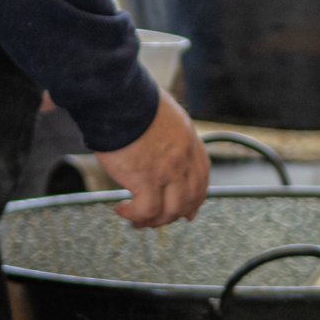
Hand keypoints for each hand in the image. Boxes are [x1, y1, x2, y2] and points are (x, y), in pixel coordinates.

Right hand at [95, 87, 210, 227]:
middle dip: (173, 215)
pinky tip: (121, 209)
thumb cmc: (131, 101)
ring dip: (153, 221)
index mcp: (188, 140)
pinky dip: (134, 215)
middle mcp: (184, 158)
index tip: (188, 211)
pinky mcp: (147, 179)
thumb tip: (154, 144)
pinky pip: (147, 210)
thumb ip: (165, 133)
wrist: (118, 99)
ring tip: (135, 220)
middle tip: (154, 221)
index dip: (195, 198)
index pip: (201, 178)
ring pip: (171, 210)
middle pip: (190, 198)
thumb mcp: (161, 115)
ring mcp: (168, 170)